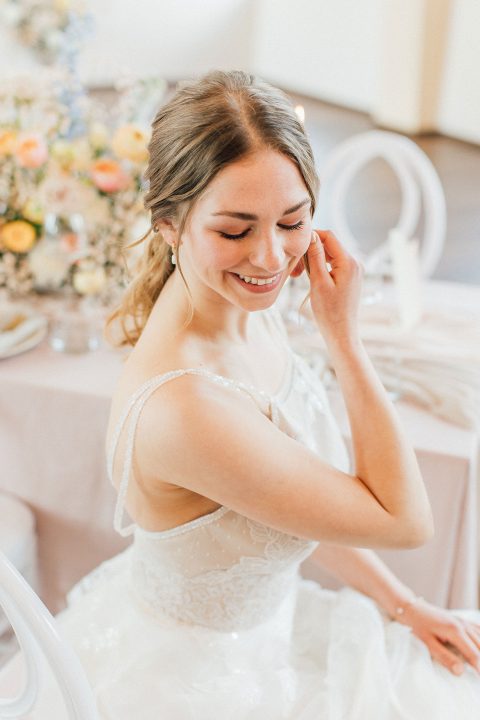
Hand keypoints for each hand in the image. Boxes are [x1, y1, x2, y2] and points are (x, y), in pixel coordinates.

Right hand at [305, 230, 363, 347]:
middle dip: (312, 251)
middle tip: (296, 267)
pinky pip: (334, 265)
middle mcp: (355, 263)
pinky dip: (322, 268)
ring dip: (315, 260)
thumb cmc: (329, 312)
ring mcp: (354, 270)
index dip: (312, 236)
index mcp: (349, 262)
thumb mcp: (318, 282)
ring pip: (331, 255)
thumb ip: (315, 256)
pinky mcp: (351, 278)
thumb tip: (311, 236)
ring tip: (301, 275)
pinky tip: (312, 279)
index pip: (329, 236)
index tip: (296, 243)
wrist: (341, 333)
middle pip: (330, 245)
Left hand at [399, 599, 479, 676]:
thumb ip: (444, 657)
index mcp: (455, 631)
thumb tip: (461, 672)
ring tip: (479, 665)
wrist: (412, 608)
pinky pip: (478, 629)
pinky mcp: (461, 620)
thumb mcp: (428, 643)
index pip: (474, 654)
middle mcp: (462, 624)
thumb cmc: (418, 626)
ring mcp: (463, 621)